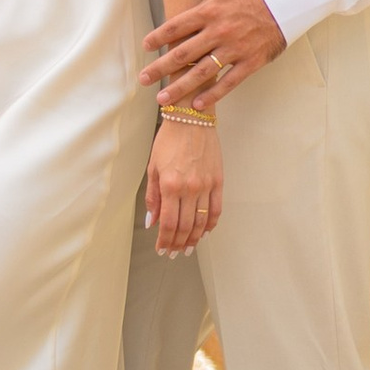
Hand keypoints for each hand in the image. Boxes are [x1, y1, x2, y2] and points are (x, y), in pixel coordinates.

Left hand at [145, 113, 222, 255]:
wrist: (191, 117)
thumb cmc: (169, 139)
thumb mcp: (153, 167)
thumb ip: (152, 197)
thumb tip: (151, 222)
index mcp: (170, 185)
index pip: (168, 223)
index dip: (165, 241)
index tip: (162, 248)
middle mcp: (189, 188)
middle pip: (185, 227)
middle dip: (178, 244)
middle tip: (174, 252)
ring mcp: (205, 185)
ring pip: (202, 222)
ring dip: (194, 239)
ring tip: (188, 247)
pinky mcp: (218, 180)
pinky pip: (216, 209)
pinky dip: (211, 224)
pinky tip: (205, 231)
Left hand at [146, 0, 285, 106]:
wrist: (287, 1)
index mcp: (209, 10)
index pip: (176, 26)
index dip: (158, 37)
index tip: (145, 46)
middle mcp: (218, 31)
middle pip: (183, 53)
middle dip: (160, 68)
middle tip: (143, 79)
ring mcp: (234, 49)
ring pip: (201, 72)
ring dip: (180, 86)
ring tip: (162, 99)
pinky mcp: (250, 62)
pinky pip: (228, 82)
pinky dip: (213, 95)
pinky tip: (197, 104)